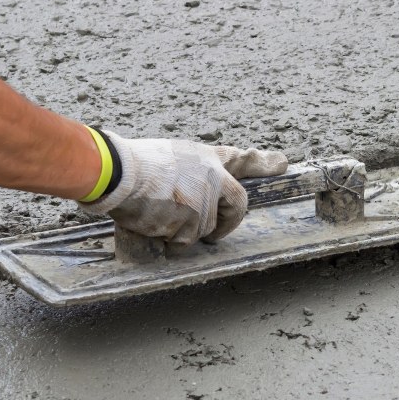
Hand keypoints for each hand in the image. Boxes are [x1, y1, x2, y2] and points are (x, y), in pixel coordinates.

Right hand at [80, 132, 287, 245]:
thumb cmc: (131, 165)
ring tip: (157, 215)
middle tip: (214, 236)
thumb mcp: (167, 157)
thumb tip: (186, 198)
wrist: (117, 171)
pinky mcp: (193, 219)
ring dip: (183, 232)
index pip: (238, 159)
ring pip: (204, 229)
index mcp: (203, 157)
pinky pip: (184, 242)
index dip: (261, 162)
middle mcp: (211, 175)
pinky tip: (152, 225)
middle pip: (237, 204)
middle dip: (229, 224)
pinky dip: (169, 242)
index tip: (281, 163)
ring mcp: (204, 198)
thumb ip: (187, 174)